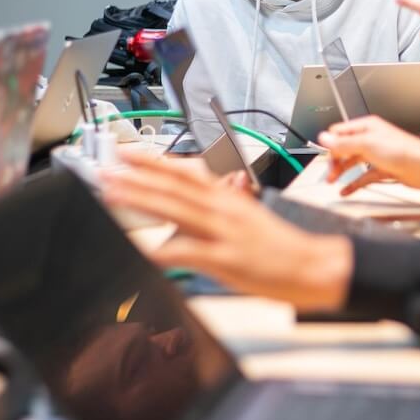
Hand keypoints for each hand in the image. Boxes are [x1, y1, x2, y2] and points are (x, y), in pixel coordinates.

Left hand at [101, 152, 352, 311]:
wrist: (312, 266)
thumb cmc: (279, 246)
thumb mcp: (247, 215)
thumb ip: (218, 205)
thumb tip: (188, 205)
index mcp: (228, 197)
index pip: (185, 171)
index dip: (153, 161)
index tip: (127, 153)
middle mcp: (224, 209)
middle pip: (174, 186)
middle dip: (137, 176)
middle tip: (107, 168)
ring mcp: (225, 233)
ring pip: (177, 211)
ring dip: (143, 200)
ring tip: (114, 193)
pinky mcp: (227, 260)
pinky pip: (191, 252)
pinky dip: (167, 250)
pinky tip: (146, 250)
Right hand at [317, 115, 419, 195]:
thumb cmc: (403, 151)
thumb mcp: (366, 144)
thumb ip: (343, 143)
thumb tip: (324, 138)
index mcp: (367, 127)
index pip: (340, 132)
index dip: (331, 144)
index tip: (324, 156)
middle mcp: (371, 139)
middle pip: (345, 148)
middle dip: (335, 160)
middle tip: (328, 173)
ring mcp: (377, 155)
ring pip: (354, 162)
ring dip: (342, 171)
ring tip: (333, 181)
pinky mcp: (383, 169)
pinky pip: (364, 176)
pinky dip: (354, 183)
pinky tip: (347, 190)